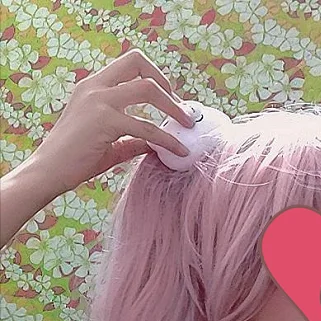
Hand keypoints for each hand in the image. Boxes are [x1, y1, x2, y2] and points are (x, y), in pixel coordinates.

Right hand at [29, 48, 194, 194]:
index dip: (153, 75)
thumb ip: (131, 140)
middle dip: (166, 84)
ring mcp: (100, 101)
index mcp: (93, 86)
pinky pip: (147, 127)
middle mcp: (96, 86)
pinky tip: (179, 151)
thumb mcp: (108, 144)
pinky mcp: (105, 122)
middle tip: (181, 110)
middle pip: (138, 63)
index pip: (129, 63)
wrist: (48, 171)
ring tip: (188, 126)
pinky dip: (167, 139)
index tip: (168, 98)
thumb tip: (154, 144)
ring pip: (148, 89)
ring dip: (173, 107)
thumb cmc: (74, 160)